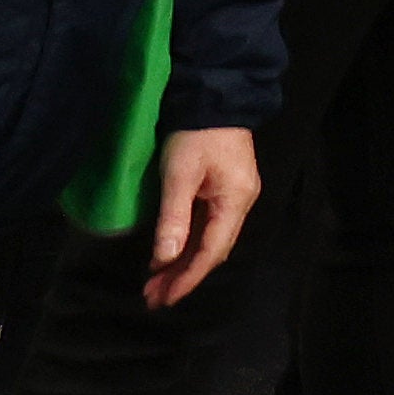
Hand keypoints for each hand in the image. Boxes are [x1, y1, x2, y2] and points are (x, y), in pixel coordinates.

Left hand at [140, 125, 258, 308]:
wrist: (215, 96)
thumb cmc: (196, 135)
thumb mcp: (179, 175)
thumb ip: (174, 219)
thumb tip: (164, 260)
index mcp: (235, 200)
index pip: (212, 251)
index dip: (187, 278)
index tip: (163, 298)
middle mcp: (241, 202)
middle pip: (213, 250)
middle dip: (183, 276)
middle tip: (152, 298)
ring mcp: (235, 195)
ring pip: (210, 240)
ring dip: (184, 263)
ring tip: (155, 283)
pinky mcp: (226, 188)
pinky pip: (208, 226)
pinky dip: (188, 244)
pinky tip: (169, 254)